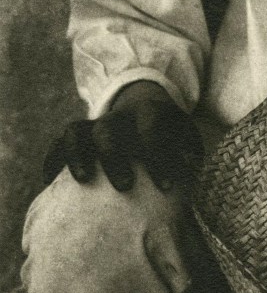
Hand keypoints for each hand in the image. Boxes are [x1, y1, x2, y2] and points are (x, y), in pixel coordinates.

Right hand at [43, 81, 203, 192]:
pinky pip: (58, 141)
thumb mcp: (185, 133)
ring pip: (76, 131)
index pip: (150, 129)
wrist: (145, 106)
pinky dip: (52, 158)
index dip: (158, 157)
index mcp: (148, 112)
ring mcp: (95, 124)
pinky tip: (49, 181)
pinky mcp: (78, 133)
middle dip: (114, 158)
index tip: (166, 186)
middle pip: (108, 130)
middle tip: (126, 186)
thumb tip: (191, 169)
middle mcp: (117, 116)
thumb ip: (190, 149)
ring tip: (84, 180)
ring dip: (76, 154)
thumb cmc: (168, 130)